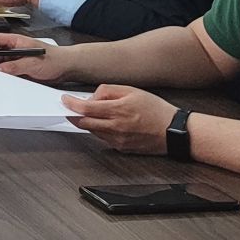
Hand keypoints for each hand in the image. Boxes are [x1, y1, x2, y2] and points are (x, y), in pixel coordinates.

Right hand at [0, 32, 73, 83]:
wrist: (66, 67)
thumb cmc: (55, 58)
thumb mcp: (33, 62)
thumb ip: (14, 66)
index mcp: (14, 41)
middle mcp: (12, 49)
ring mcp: (14, 59)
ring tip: (1, 77)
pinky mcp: (17, 69)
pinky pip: (5, 73)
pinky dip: (3, 77)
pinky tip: (7, 80)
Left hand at [61, 85, 177, 153]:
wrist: (174, 131)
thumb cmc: (156, 110)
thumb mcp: (132, 91)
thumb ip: (109, 90)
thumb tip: (92, 96)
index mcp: (118, 110)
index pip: (85, 109)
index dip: (71, 104)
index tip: (65, 100)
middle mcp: (116, 127)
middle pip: (83, 123)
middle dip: (73, 115)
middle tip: (70, 108)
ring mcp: (118, 140)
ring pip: (92, 131)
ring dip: (87, 122)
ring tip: (94, 113)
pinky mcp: (121, 148)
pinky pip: (103, 138)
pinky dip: (100, 130)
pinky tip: (107, 123)